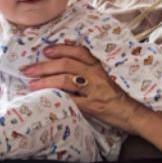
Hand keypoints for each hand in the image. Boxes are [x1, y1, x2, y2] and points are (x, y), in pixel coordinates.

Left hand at [22, 44, 141, 132]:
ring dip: (45, 81)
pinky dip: (56, 99)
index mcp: (99, 65)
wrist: (133, 113)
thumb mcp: (106, 76)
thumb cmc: (118, 94)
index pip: (77, 52)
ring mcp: (94, 90)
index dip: (59, 49)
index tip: (44, 50)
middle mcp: (96, 74)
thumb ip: (89, 68)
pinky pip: (71, 101)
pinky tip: (45, 99)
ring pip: (65, 81)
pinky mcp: (92, 106)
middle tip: (28, 69)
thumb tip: (66, 61)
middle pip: (66, 65)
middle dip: (44, 66)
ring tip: (31, 84)